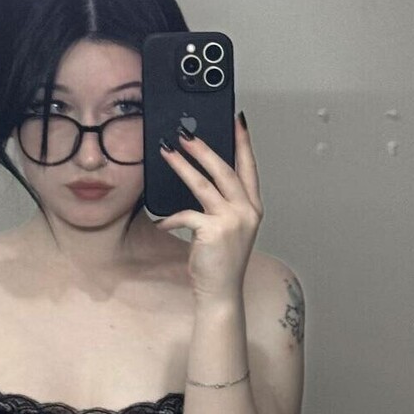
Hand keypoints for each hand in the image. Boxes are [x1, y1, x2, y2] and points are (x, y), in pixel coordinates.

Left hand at [156, 111, 263, 304]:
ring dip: (183, 166)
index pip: (249, 167)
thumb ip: (221, 205)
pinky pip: (186, 215)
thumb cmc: (221, 262)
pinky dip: (171, 218)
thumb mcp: (227, 229)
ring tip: (168, 152)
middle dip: (204, 148)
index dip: (243, 143)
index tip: (237, 120)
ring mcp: (232, 221)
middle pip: (225, 170)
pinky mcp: (214, 231)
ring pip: (204, 184)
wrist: (221, 292)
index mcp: (252, 208)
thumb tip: (199, 178)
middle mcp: (246, 211)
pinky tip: (161, 222)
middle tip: (186, 134)